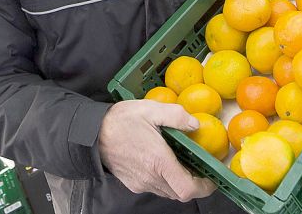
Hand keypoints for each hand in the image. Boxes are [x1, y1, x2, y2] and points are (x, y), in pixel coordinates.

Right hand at [97, 100, 215, 201]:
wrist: (91, 132)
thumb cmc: (119, 121)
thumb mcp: (150, 109)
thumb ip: (176, 116)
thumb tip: (195, 124)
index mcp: (158, 161)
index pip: (187, 189)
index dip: (204, 188)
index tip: (210, 178)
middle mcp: (150, 177)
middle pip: (180, 193)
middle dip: (193, 184)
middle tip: (198, 168)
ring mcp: (140, 183)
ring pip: (168, 192)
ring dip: (178, 182)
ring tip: (180, 163)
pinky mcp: (132, 183)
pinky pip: (155, 188)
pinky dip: (163, 180)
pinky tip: (161, 163)